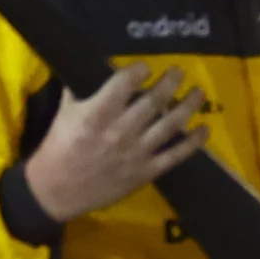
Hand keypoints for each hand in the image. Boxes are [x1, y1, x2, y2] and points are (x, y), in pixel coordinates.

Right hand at [22, 62, 206, 221]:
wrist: (55, 191)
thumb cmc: (58, 148)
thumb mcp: (64, 113)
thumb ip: (79, 90)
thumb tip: (90, 67)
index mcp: (97, 114)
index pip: (125, 83)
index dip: (139, 70)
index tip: (145, 67)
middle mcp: (120, 131)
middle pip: (154, 100)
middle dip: (170, 82)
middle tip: (178, 72)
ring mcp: (136, 153)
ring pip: (170, 124)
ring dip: (188, 105)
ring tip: (198, 92)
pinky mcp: (145, 172)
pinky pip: (175, 155)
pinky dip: (192, 143)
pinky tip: (204, 129)